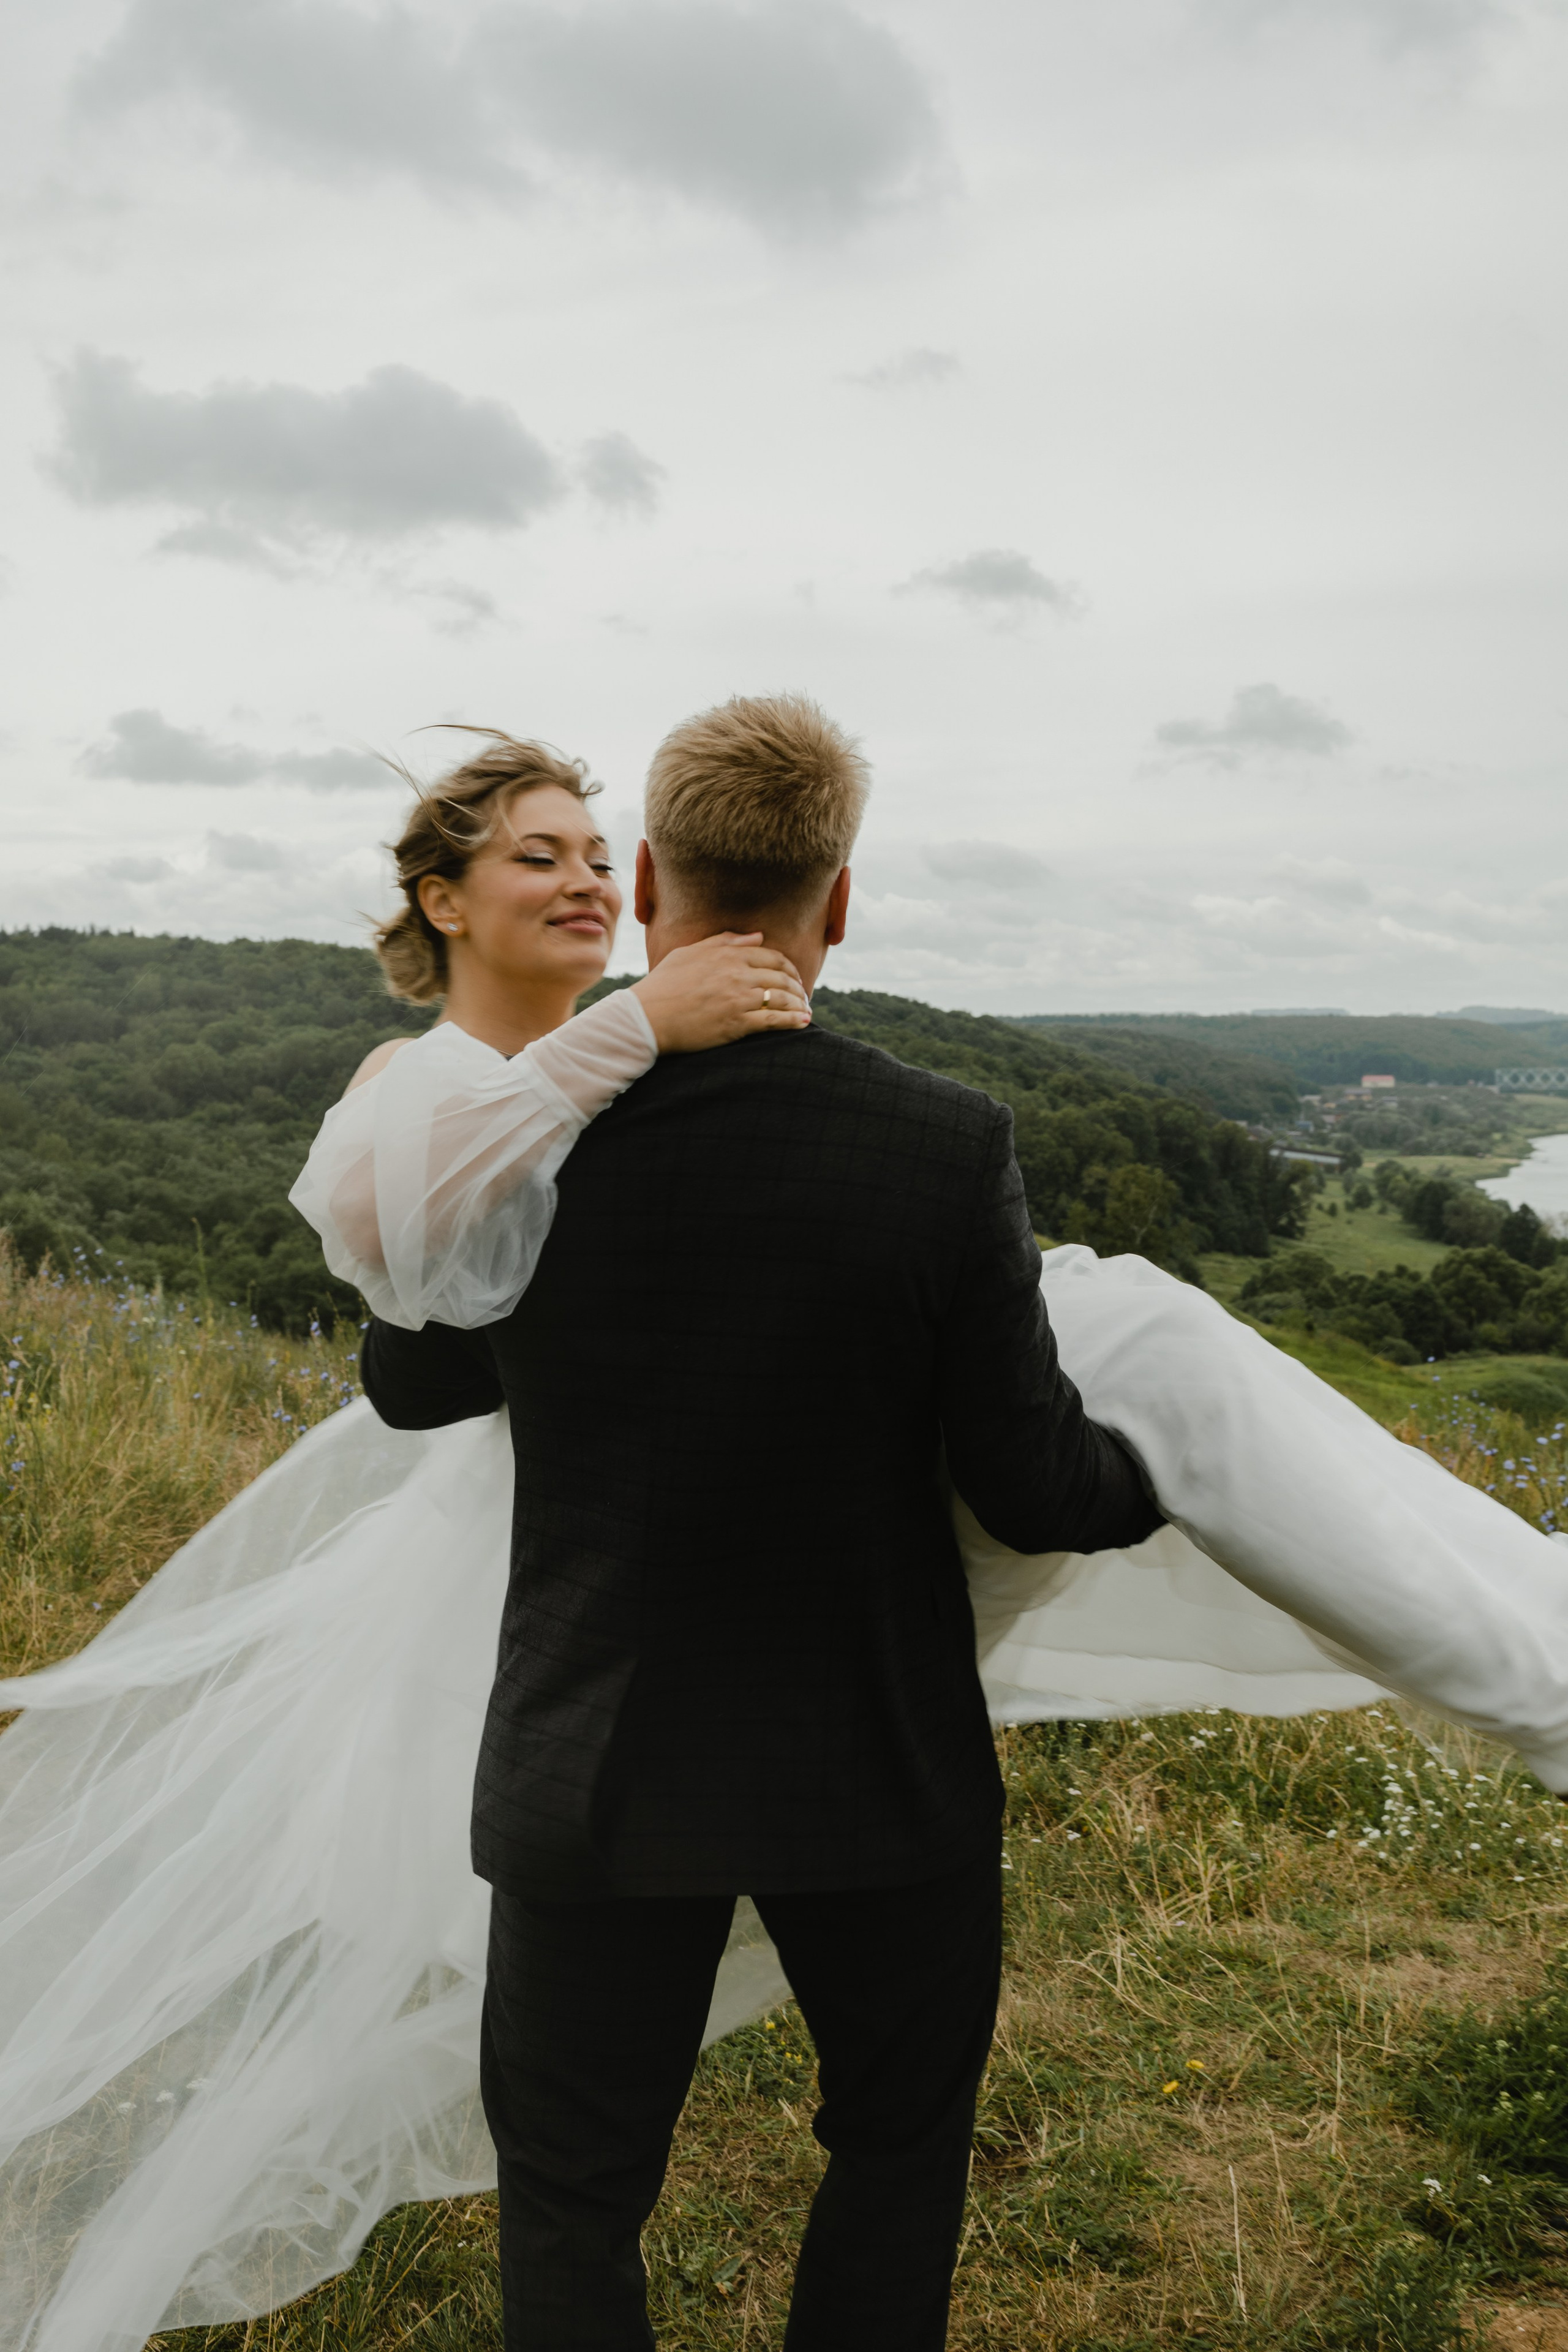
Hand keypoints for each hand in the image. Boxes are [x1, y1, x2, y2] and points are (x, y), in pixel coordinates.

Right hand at [631, 934, 810, 1052]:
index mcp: (727, 954)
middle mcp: (737, 974)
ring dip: (800, 1004)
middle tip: (803, 995)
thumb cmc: (663, 984)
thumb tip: (757, 936)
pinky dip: (793, 1021)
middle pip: (782, 976)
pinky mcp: (737, 1024)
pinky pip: (775, 1020)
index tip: (793, 977)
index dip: (788, 967)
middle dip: (798, 986)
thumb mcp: (689, 953)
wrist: (647, 1017)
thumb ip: (724, 941)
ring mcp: (739, 999)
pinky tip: (803, 1023)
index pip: (771, 956)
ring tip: (806, 1010)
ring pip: (782, 997)